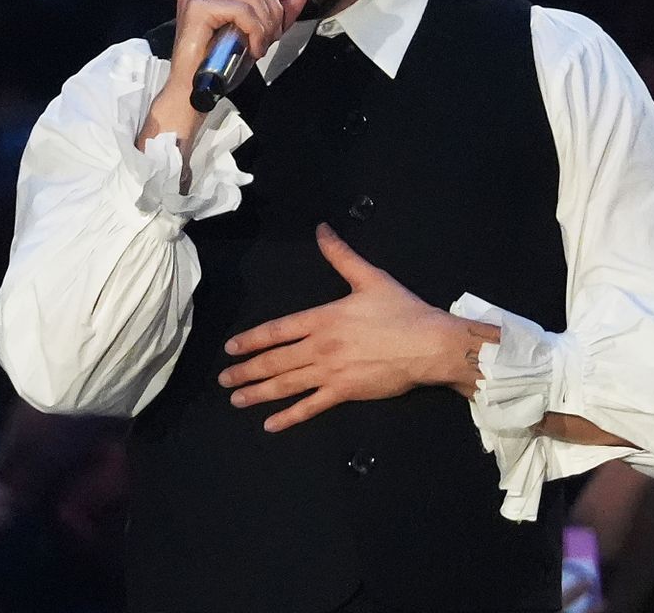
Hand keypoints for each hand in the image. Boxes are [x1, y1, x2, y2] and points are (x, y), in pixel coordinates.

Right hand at [137, 0, 307, 149]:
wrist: (194, 92)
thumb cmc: (220, 64)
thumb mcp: (257, 33)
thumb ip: (278, 13)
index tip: (282, 5)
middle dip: (273, 9)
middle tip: (271, 37)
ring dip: (266, 23)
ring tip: (262, 44)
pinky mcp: (197, 7)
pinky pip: (242, 10)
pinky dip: (256, 31)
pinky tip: (254, 50)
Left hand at [218, 224, 497, 431]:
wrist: (428, 344)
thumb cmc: (401, 310)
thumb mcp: (369, 277)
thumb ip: (341, 255)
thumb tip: (321, 229)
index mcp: (323, 318)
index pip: (278, 330)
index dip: (253, 339)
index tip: (231, 349)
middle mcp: (320, 346)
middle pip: (275, 360)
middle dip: (247, 371)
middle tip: (225, 379)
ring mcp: (331, 372)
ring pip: (287, 384)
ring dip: (259, 393)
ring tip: (237, 399)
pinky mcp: (345, 393)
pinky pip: (311, 407)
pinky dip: (289, 416)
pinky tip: (271, 424)